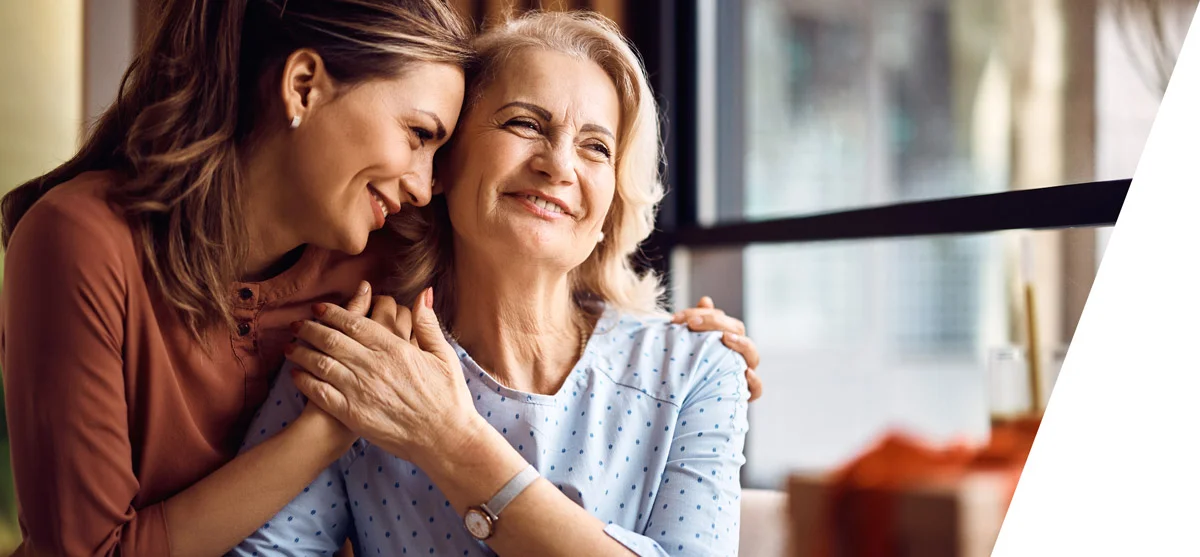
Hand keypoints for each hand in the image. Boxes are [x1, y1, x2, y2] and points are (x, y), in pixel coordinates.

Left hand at [285, 286, 481, 467]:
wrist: (445, 438)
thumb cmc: (448, 397)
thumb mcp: (444, 355)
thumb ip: (428, 323)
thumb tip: (423, 293)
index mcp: (394, 348)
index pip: (354, 323)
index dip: (332, 313)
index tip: (318, 308)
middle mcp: (373, 366)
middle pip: (331, 340)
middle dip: (310, 328)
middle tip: (297, 323)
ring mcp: (361, 390)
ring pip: (321, 363)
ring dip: (301, 352)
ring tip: (290, 346)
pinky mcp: (353, 414)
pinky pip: (321, 393)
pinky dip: (305, 381)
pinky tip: (296, 375)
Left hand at [672, 296, 762, 401]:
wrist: (689, 405)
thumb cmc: (692, 370)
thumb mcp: (692, 346)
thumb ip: (698, 322)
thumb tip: (706, 300)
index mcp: (727, 339)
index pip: (722, 319)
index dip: (703, 314)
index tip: (678, 318)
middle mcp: (737, 354)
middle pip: (737, 330)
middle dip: (715, 322)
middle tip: (692, 324)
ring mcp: (743, 372)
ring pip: (752, 355)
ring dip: (741, 344)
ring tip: (725, 338)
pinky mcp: (744, 394)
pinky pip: (757, 389)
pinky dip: (754, 381)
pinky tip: (745, 373)